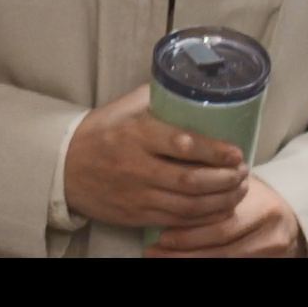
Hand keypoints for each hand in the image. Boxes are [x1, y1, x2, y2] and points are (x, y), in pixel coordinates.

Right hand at [62, 84, 250, 228]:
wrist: (64, 168)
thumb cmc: (100, 132)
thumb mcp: (124, 107)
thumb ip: (157, 97)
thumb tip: (193, 84)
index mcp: (137, 134)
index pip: (181, 144)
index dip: (214, 151)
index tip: (236, 152)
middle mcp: (137, 167)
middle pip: (190, 181)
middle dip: (225, 180)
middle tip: (243, 172)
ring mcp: (137, 195)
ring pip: (187, 206)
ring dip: (220, 201)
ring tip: (238, 190)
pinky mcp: (136, 215)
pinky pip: (176, 222)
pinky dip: (202, 218)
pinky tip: (218, 209)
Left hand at [144, 175, 306, 257]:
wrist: (288, 216)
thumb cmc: (254, 197)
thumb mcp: (240, 185)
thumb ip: (214, 186)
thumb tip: (171, 184)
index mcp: (262, 206)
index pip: (222, 223)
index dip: (189, 230)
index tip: (159, 233)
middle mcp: (270, 232)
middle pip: (221, 245)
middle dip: (184, 250)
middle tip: (153, 250)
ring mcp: (271, 251)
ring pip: (225, 259)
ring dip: (188, 260)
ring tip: (159, 257)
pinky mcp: (268, 262)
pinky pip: (233, 265)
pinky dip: (205, 263)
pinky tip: (181, 260)